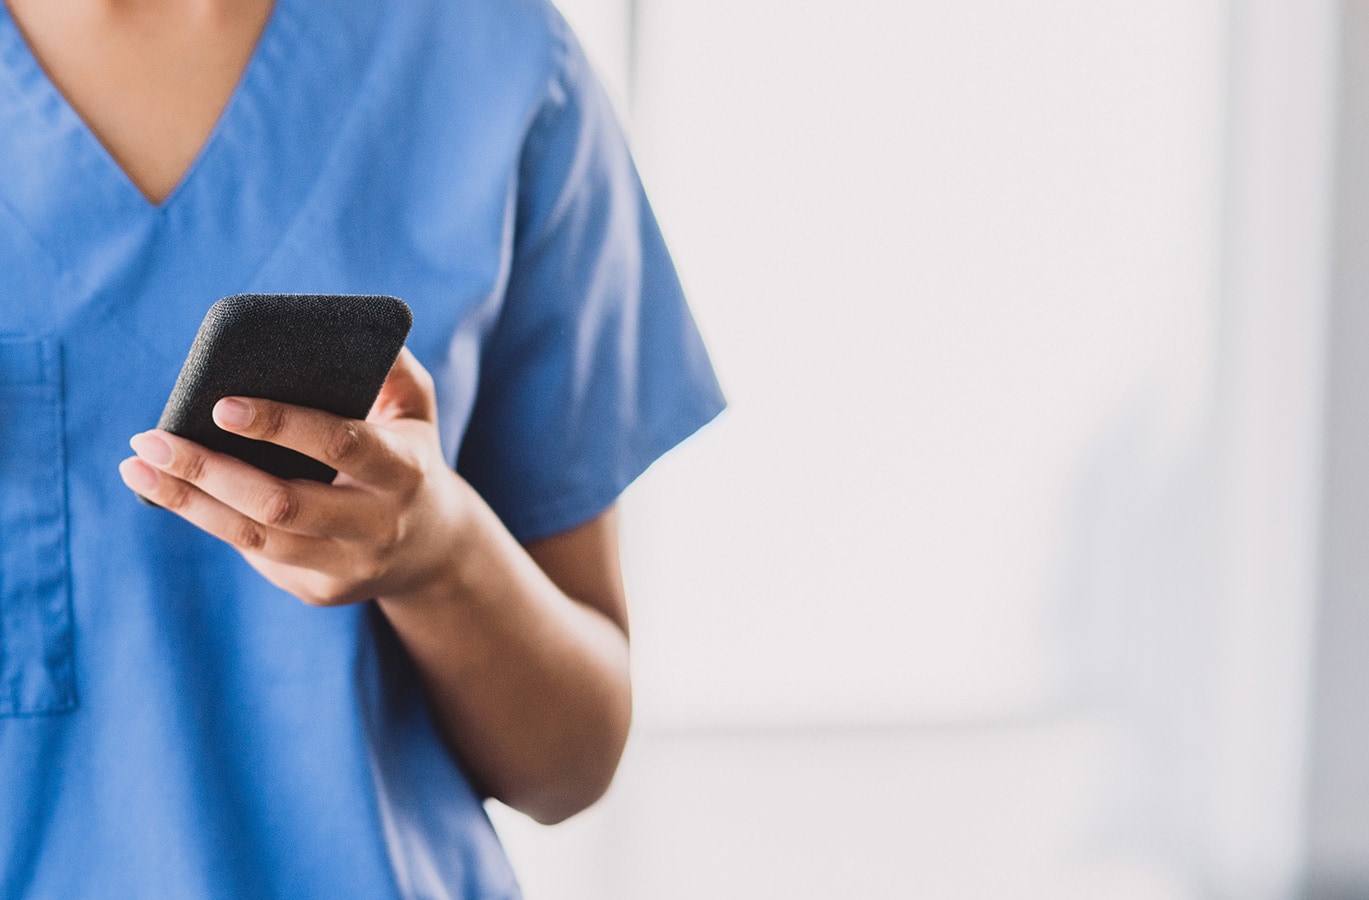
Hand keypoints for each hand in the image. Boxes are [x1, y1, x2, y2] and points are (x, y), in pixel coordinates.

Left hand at [119, 348, 473, 606]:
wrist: (436, 551)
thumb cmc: (410, 458)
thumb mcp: (416, 410)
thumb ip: (391, 366)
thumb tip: (343, 325)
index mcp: (405, 470)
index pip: (340, 444)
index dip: (280, 425)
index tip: (220, 404)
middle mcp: (378, 525)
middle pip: (282, 504)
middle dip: (208, 471)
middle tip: (150, 439)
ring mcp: (348, 566)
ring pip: (255, 539)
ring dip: (189, 503)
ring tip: (138, 468)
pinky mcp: (319, 591)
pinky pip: (255, 556)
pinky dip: (211, 520)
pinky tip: (174, 493)